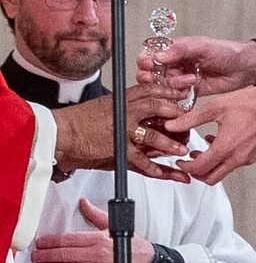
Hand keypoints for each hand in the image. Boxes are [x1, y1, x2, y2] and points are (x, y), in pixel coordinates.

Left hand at [31, 199, 153, 262]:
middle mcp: (98, 254)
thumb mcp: (116, 228)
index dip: (51, 242)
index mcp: (99, 239)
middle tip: (37, 257)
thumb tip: (84, 204)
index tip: (41, 244)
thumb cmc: (136, 249)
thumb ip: (97, 215)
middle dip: (47, 256)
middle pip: (65, 254)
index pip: (68, 240)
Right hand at [53, 86, 190, 179]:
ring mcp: (121, 130)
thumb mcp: (105, 108)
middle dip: (176, 113)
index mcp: (120, 100)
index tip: (182, 94)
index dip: (168, 91)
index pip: (149, 90)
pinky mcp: (118, 148)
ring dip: (170, 144)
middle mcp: (123, 112)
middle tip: (189, 119)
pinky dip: (153, 168)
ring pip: (154, 135)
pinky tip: (163, 172)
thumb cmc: (79, 122)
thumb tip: (142, 110)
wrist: (59, 133)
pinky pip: (140, 159)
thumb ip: (125, 108)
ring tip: (181, 149)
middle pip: (157, 107)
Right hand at [137, 35, 255, 97]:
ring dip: (173, 85)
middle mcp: (175, 64)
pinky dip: (179, 96)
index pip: (150, 54)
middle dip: (153, 77)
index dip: (145, 61)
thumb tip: (158, 56)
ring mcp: (182, 78)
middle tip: (163, 78)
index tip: (148, 64)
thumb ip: (180, 50)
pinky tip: (189, 91)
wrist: (245, 67)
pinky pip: (176, 96)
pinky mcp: (190, 91)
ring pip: (163, 86)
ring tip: (191, 80)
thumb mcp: (202, 46)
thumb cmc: (226, 51)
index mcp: (175, 50)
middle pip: (151, 73)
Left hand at [163, 86, 255, 183]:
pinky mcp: (254, 155)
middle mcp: (237, 157)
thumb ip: (191, 118)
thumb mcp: (216, 107)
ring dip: (210, 166)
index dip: (185, 166)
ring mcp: (247, 158)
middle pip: (211, 178)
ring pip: (223, 172)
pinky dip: (223, 160)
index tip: (179, 160)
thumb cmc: (253, 104)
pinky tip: (219, 144)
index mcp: (226, 147)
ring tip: (202, 152)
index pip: (200, 168)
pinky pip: (234, 164)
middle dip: (196, 173)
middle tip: (187, 163)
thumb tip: (173, 124)